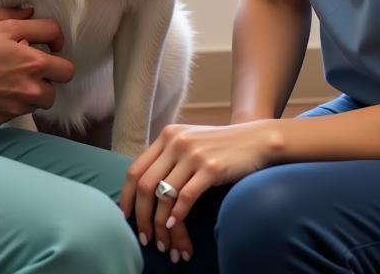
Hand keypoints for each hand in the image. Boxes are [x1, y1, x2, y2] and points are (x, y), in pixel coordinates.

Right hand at [0, 7, 74, 126]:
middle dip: (55, 69)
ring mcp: (21, 103)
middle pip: (66, 74)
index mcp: (32, 57)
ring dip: (37, 89)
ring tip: (18, 81)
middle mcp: (32, 82)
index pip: (58, 37)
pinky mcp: (7, 118)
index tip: (49, 42)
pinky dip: (16, 102)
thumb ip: (14, 15)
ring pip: (46, 97)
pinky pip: (22, 111)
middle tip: (39, 66)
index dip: (56, 37)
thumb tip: (30, 12)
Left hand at [120, 121, 282, 258]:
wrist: (255, 140)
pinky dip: (178, 215)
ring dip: (160, 224)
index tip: (124, 217)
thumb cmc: (220, 146)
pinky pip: (186, 196)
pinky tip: (174, 227)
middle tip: (143, 238)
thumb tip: (146, 187)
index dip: (127, 196)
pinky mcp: (210, 168)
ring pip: (165, 194)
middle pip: (146, 185)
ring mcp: (193, 154)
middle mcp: (175, 142)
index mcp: (167, 136)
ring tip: (162, 242)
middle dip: (141, 216)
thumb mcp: (189, 142)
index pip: (136, 169)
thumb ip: (168, 156)